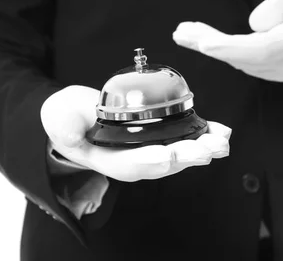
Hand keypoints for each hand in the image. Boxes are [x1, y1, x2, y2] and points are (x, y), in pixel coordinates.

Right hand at [41, 85, 230, 181]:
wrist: (81, 116)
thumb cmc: (70, 119)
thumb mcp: (60, 119)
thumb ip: (64, 125)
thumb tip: (68, 133)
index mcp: (109, 160)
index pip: (130, 165)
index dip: (148, 161)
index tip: (165, 156)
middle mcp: (135, 160)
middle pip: (164, 162)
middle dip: (187, 156)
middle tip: (207, 149)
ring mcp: (151, 149)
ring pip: (181, 153)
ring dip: (203, 148)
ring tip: (221, 142)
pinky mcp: (163, 137)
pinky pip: (187, 138)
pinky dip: (205, 134)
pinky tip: (222, 130)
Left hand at [172, 0, 282, 81]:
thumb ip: (282, 4)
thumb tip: (254, 22)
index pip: (259, 51)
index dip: (230, 48)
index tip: (206, 44)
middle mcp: (279, 65)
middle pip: (239, 56)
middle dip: (208, 44)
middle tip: (182, 33)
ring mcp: (270, 71)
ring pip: (234, 58)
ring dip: (207, 44)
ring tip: (183, 31)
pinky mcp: (262, 69)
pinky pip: (236, 59)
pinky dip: (217, 48)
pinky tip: (198, 37)